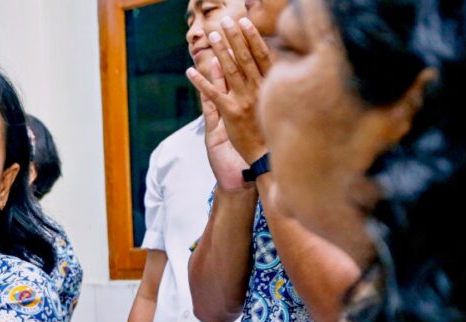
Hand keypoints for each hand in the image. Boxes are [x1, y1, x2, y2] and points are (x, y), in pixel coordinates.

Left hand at [187, 17, 270, 168]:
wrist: (266, 156)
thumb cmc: (272, 128)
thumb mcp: (276, 102)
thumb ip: (270, 83)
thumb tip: (268, 63)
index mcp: (271, 85)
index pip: (262, 55)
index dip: (252, 37)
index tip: (245, 22)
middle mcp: (258, 90)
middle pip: (245, 58)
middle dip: (234, 38)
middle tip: (225, 22)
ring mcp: (244, 101)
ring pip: (230, 71)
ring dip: (219, 52)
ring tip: (211, 36)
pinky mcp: (230, 113)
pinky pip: (212, 94)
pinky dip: (200, 81)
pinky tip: (190, 70)